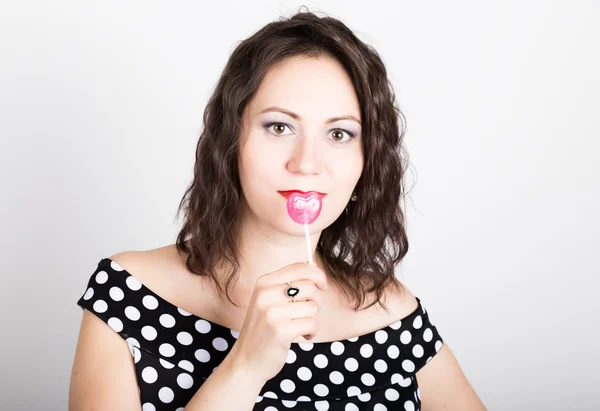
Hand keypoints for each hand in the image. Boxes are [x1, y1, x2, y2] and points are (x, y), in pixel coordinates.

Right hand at [229, 261, 327, 382]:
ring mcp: (271, 312)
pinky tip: (301, 336)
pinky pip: (311, 324)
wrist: (246, 361)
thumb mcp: (270, 301)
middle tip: (308, 313)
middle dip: (317, 302)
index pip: (301, 267)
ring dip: (313, 320)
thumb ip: (289, 285)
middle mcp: (266, 294)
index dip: (318, 275)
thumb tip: (316, 272)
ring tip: (300, 327)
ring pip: (313, 307)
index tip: (322, 285)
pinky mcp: (279, 330)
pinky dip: (312, 332)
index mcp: (264, 282)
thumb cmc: (264, 329)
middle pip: (311, 287)